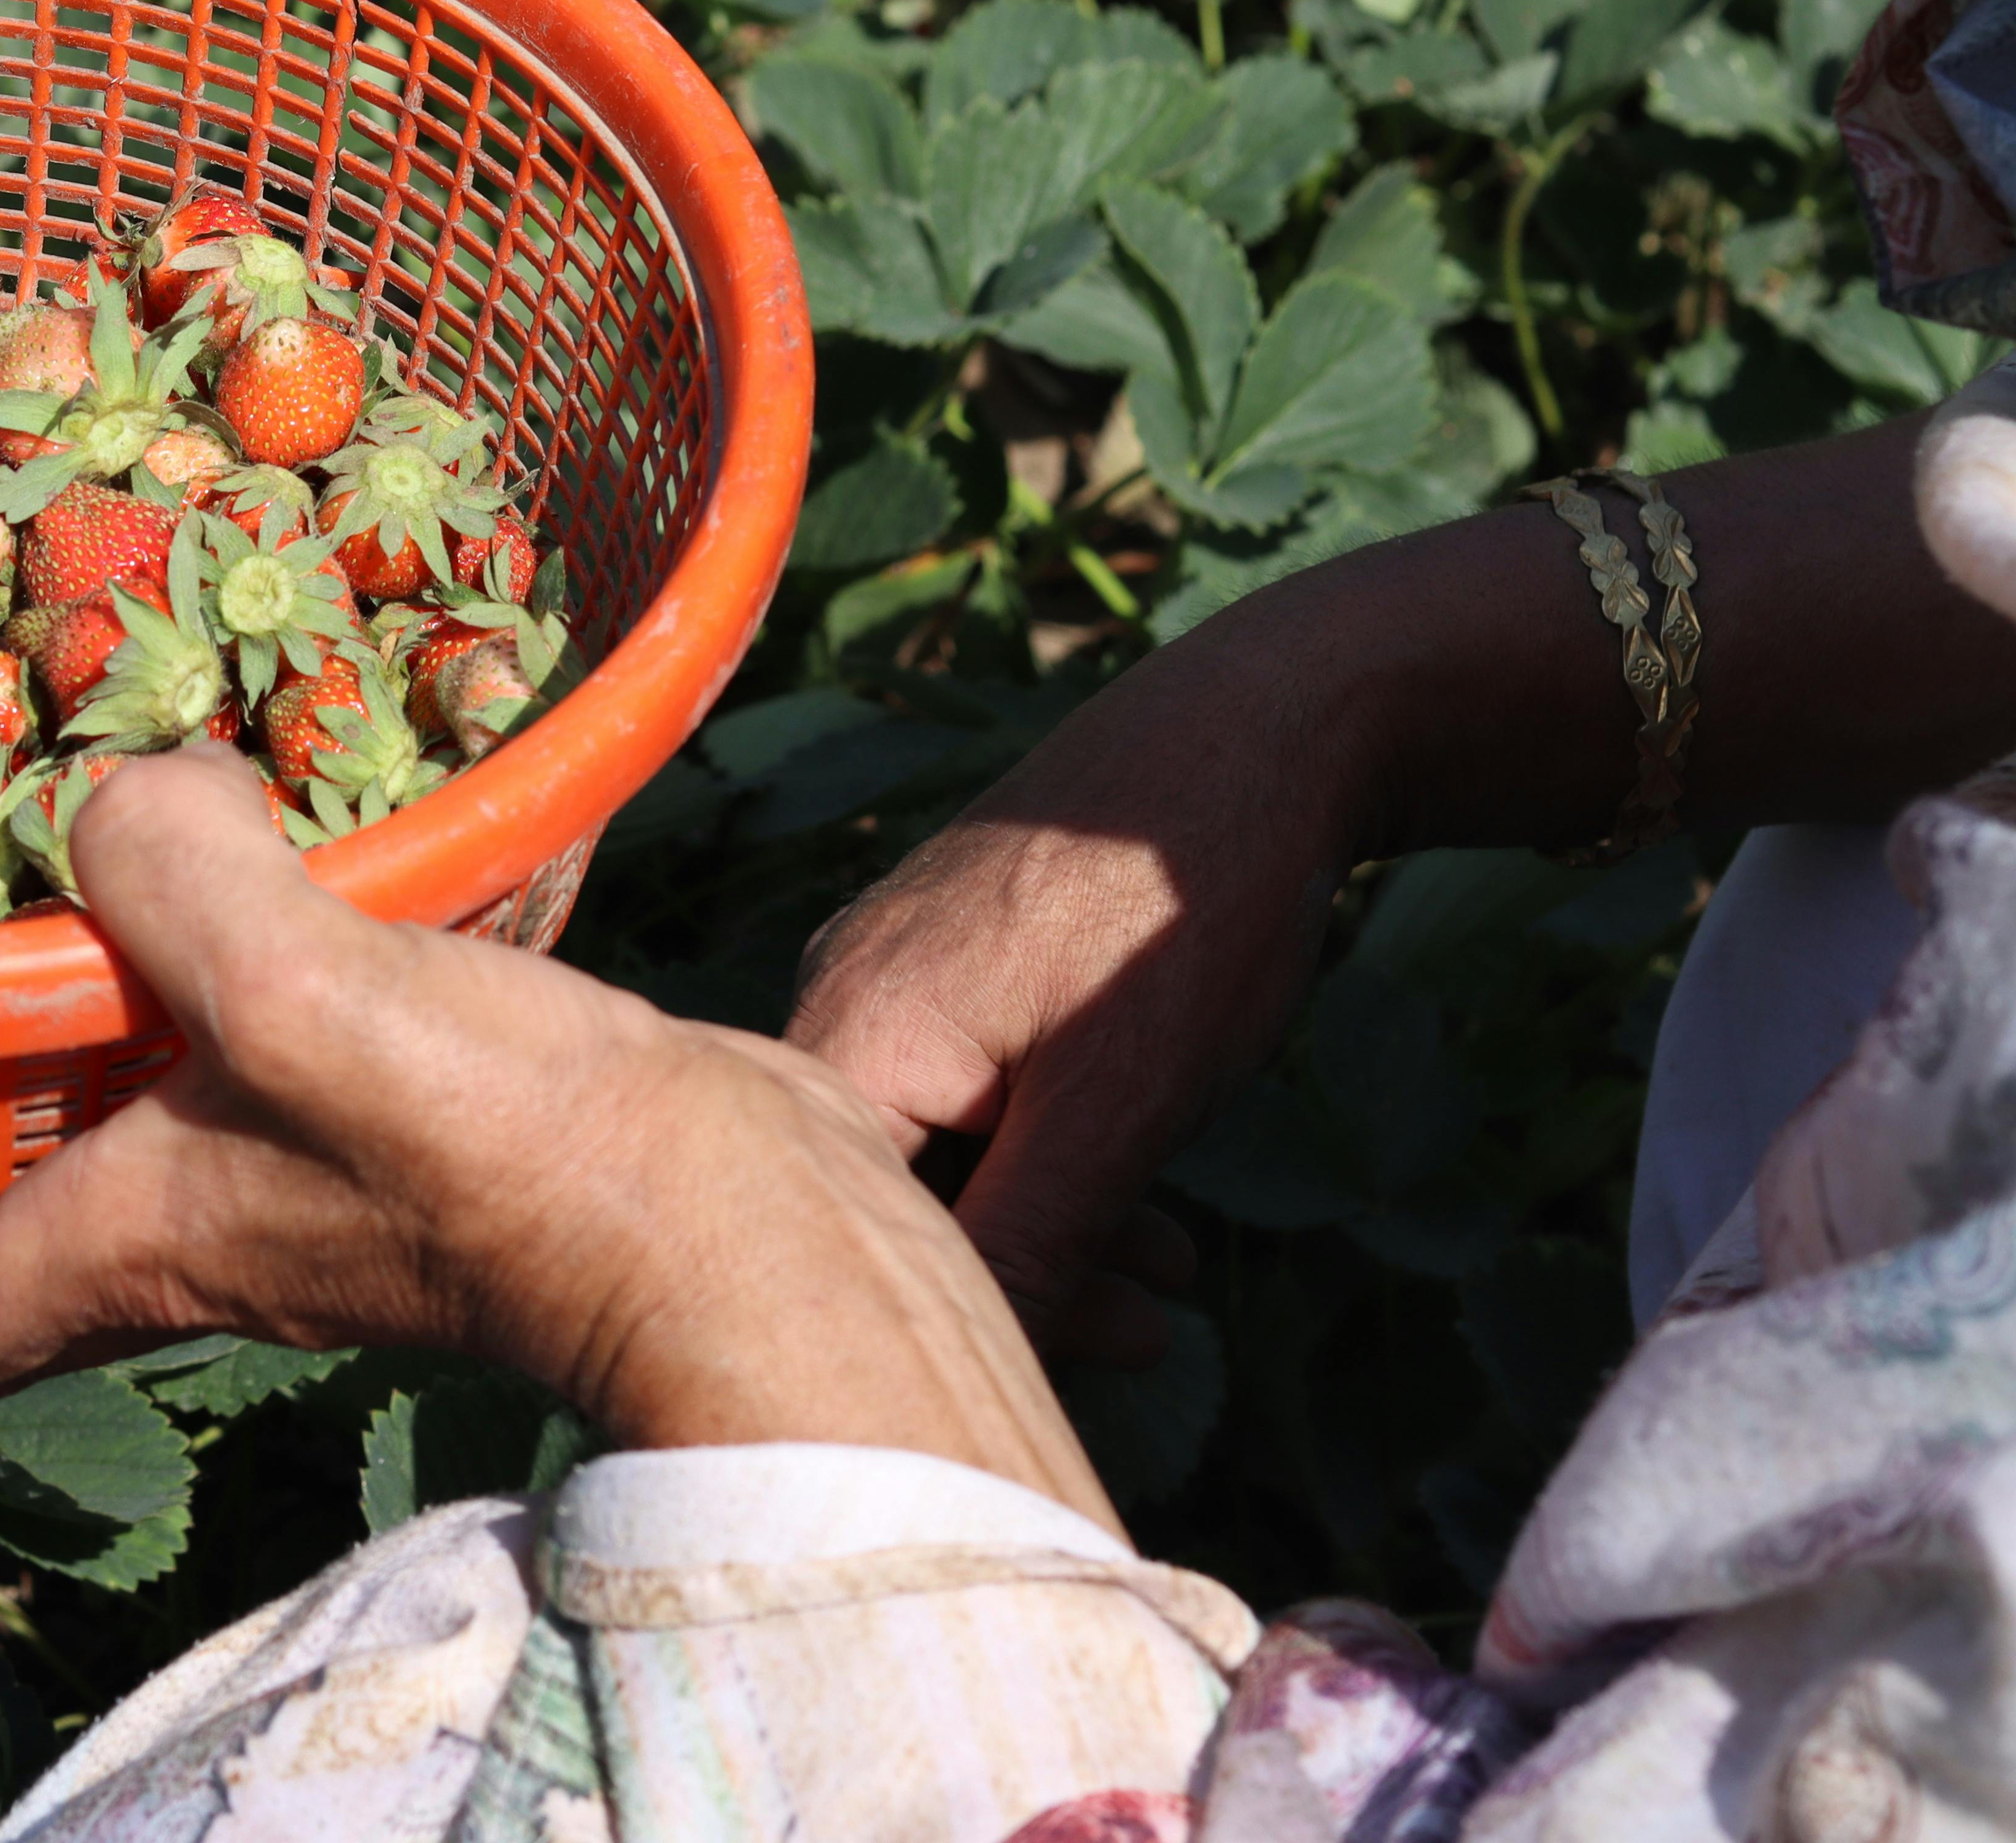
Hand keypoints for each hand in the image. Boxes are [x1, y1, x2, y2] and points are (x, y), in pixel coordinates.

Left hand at [0, 744, 1114, 1524]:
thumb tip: (109, 781)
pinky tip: (239, 788)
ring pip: (104, 1089)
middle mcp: (175, 1223)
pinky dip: (217, 917)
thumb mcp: (315, 1003)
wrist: (756, 1228)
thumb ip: (182, 878)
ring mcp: (287, 1165)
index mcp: (114, 1241)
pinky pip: (252, 1004)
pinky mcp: (396, 1100)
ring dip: (33, 999)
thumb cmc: (522, 1160)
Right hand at [787, 612, 1367, 1364]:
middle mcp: (843, 995)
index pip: (836, 1229)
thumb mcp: (1120, 1103)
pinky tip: (1148, 1210)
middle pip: (889, 1196)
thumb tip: (969, 1372)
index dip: (941, 1321)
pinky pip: (969, 1095)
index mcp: (850, 1028)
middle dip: (1019, 1285)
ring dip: (1052, 1231)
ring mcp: (895, 972)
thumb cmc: (1181, 906)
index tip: (1064, 1375)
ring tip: (1172, 1289)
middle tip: (1150, 1344)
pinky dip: (1051, 1160)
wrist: (1264, 725)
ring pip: (941, 1150)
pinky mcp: (954, 961)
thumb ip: (1035, 1241)